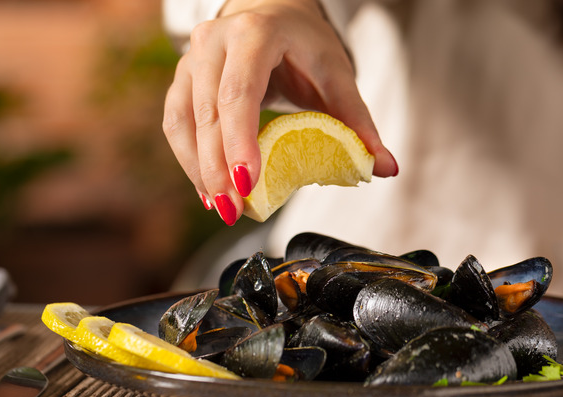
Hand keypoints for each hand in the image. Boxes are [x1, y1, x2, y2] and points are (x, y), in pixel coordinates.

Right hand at [162, 0, 397, 225]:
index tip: (247, 183)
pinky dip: (191, 162)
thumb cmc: (303, 44)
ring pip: (183, 121)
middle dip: (218, 168)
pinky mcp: (181, 80)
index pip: (239, 91)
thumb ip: (358, 122)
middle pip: (208, 112)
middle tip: (234, 210)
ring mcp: (191, 60)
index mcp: (254, 33)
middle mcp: (214, 42)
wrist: (271, 14)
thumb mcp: (336, 74)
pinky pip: (177, 125)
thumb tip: (385, 168)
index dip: (240, 140)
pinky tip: (207, 191)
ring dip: (200, 170)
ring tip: (222, 208)